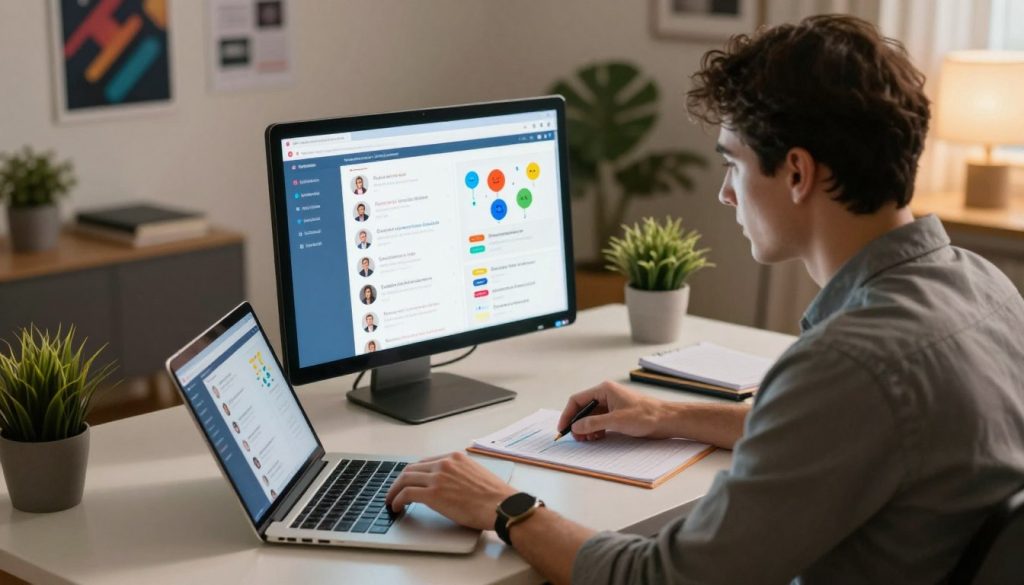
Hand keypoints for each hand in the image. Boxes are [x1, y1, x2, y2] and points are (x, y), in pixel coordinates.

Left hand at [385, 451, 516, 530]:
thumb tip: (449, 485)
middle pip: (412, 468)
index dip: (414, 473)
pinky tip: (397, 507)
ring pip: (405, 479)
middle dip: (400, 480)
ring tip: (391, 500)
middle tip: (395, 490)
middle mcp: (444, 463)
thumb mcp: (476, 474)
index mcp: (455, 457)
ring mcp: (437, 477)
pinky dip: (398, 500)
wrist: (501, 505)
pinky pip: (407, 494)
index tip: (409, 481)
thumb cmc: (495, 496)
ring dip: (395, 490)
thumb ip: (460, 474)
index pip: (426, 462)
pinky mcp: (433, 494)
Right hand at [557, 380, 666, 441]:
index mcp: (604, 390)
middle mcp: (607, 395)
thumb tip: (576, 427)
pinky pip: (600, 421)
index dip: (568, 414)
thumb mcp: (616, 420)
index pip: (578, 400)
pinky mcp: (618, 414)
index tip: (563, 428)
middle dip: (578, 423)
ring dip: (587, 428)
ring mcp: (612, 405)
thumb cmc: (646, 415)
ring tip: (587, 439)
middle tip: (576, 437)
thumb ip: (593, 423)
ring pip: (591, 416)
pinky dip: (596, 430)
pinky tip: (596, 438)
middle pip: (584, 408)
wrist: (666, 420)